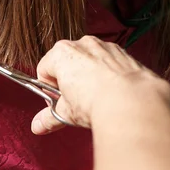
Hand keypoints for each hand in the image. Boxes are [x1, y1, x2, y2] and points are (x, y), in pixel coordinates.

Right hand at [31, 36, 169, 134]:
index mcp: (62, 53)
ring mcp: (105, 46)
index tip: (57, 101)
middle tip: (76, 103)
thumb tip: (37, 126)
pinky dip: (108, 75)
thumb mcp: (66, 113)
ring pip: (89, 61)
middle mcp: (83, 44)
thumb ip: (48, 117)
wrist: (132, 103)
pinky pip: (109, 63)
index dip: (49, 88)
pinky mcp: (124, 53)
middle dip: (69, 81)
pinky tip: (111, 94)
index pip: (45, 69)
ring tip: (95, 100)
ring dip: (89, 77)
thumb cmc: (95, 102)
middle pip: (67, 63)